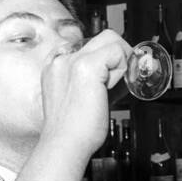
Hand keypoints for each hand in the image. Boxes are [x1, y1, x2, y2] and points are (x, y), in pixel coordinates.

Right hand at [40, 29, 129, 157]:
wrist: (64, 144)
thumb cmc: (74, 130)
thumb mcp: (83, 97)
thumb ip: (98, 80)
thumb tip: (124, 71)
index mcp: (56, 65)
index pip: (90, 45)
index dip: (108, 60)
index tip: (112, 79)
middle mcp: (61, 58)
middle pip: (103, 37)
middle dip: (120, 55)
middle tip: (122, 79)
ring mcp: (72, 60)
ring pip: (111, 40)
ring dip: (121, 62)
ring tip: (113, 86)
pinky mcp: (85, 67)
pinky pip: (117, 52)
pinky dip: (122, 68)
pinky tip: (112, 87)